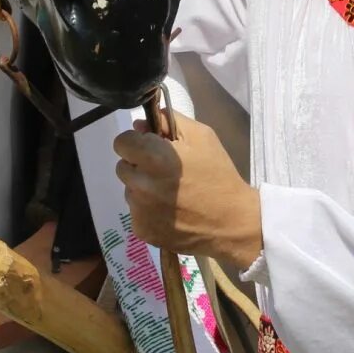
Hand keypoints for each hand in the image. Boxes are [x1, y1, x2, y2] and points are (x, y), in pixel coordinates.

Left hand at [113, 112, 263, 273]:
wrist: (232, 222)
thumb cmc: (218, 175)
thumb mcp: (202, 137)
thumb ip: (168, 123)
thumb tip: (139, 125)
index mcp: (154, 158)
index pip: (121, 142)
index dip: (136, 142)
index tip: (150, 147)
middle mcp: (140, 184)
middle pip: (123, 166)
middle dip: (139, 165)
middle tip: (164, 171)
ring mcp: (139, 210)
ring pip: (130, 190)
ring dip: (143, 188)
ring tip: (171, 193)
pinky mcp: (141, 230)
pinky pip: (136, 212)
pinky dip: (148, 210)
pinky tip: (170, 212)